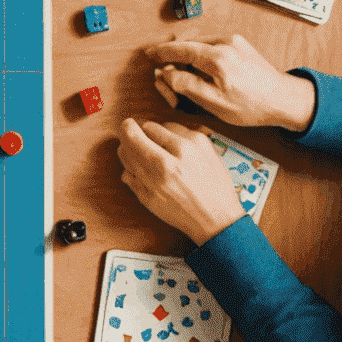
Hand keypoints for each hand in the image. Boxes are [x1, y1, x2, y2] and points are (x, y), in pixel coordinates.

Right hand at [117, 119, 245, 243]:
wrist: (218, 216)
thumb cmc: (184, 212)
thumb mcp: (149, 200)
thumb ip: (132, 173)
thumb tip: (122, 151)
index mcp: (159, 168)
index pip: (131, 133)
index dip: (124, 133)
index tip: (126, 136)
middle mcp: (177, 151)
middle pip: (146, 126)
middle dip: (143, 139)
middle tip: (147, 154)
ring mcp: (193, 143)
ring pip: (164, 125)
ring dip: (160, 138)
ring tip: (166, 156)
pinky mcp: (205, 141)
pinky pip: (181, 130)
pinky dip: (176, 140)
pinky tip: (180, 156)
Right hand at [145, 34, 316, 130]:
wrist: (284, 99)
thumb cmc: (253, 105)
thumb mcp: (214, 103)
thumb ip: (186, 86)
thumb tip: (167, 73)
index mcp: (216, 57)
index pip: (179, 49)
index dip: (161, 53)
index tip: (149, 55)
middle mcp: (224, 43)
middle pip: (186, 46)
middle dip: (174, 64)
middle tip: (170, 86)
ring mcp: (233, 41)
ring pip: (197, 46)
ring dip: (187, 62)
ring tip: (187, 85)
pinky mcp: (238, 44)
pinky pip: (210, 46)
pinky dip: (200, 58)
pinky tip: (202, 76)